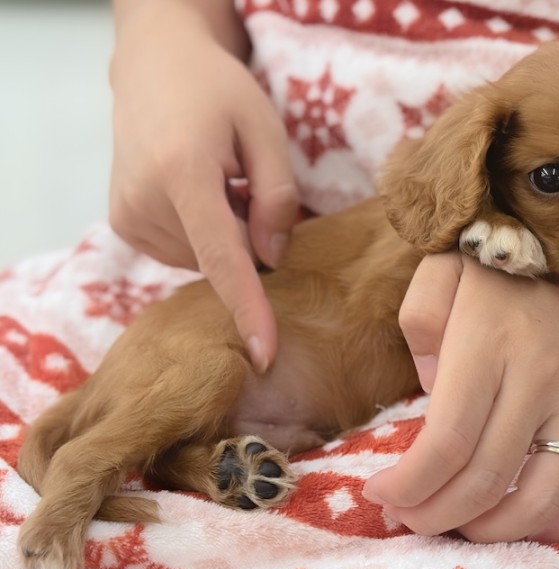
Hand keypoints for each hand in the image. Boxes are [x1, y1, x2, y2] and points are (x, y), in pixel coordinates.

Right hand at [108, 3, 297, 370]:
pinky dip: (204, 234)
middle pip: (221, 258)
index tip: (264, 354)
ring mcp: (127, 217)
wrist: (154, 66)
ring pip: (203, 260)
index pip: (222, 259)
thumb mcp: (265, 129)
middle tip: (245, 184)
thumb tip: (271, 260)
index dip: (248, 309)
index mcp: (182, 174)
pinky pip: (183, 252)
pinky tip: (200, 193)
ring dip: (226, 235)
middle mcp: (144, 203)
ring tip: (219, 181)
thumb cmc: (218, 91)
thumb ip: (277, 196)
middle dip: (250, 238)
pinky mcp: (123, 224)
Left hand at [364, 253, 558, 542]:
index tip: (379, 493)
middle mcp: (543, 382)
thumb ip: (421, 320)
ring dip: (491, 531)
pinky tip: (533, 523)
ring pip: (542, 499)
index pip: (446, 441)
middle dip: (433, 515)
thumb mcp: (446, 266)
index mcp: (490, 344)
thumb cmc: (508, 266)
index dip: (407, 484)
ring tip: (458, 525)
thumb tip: (431, 394)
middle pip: (485, 479)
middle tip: (406, 518)